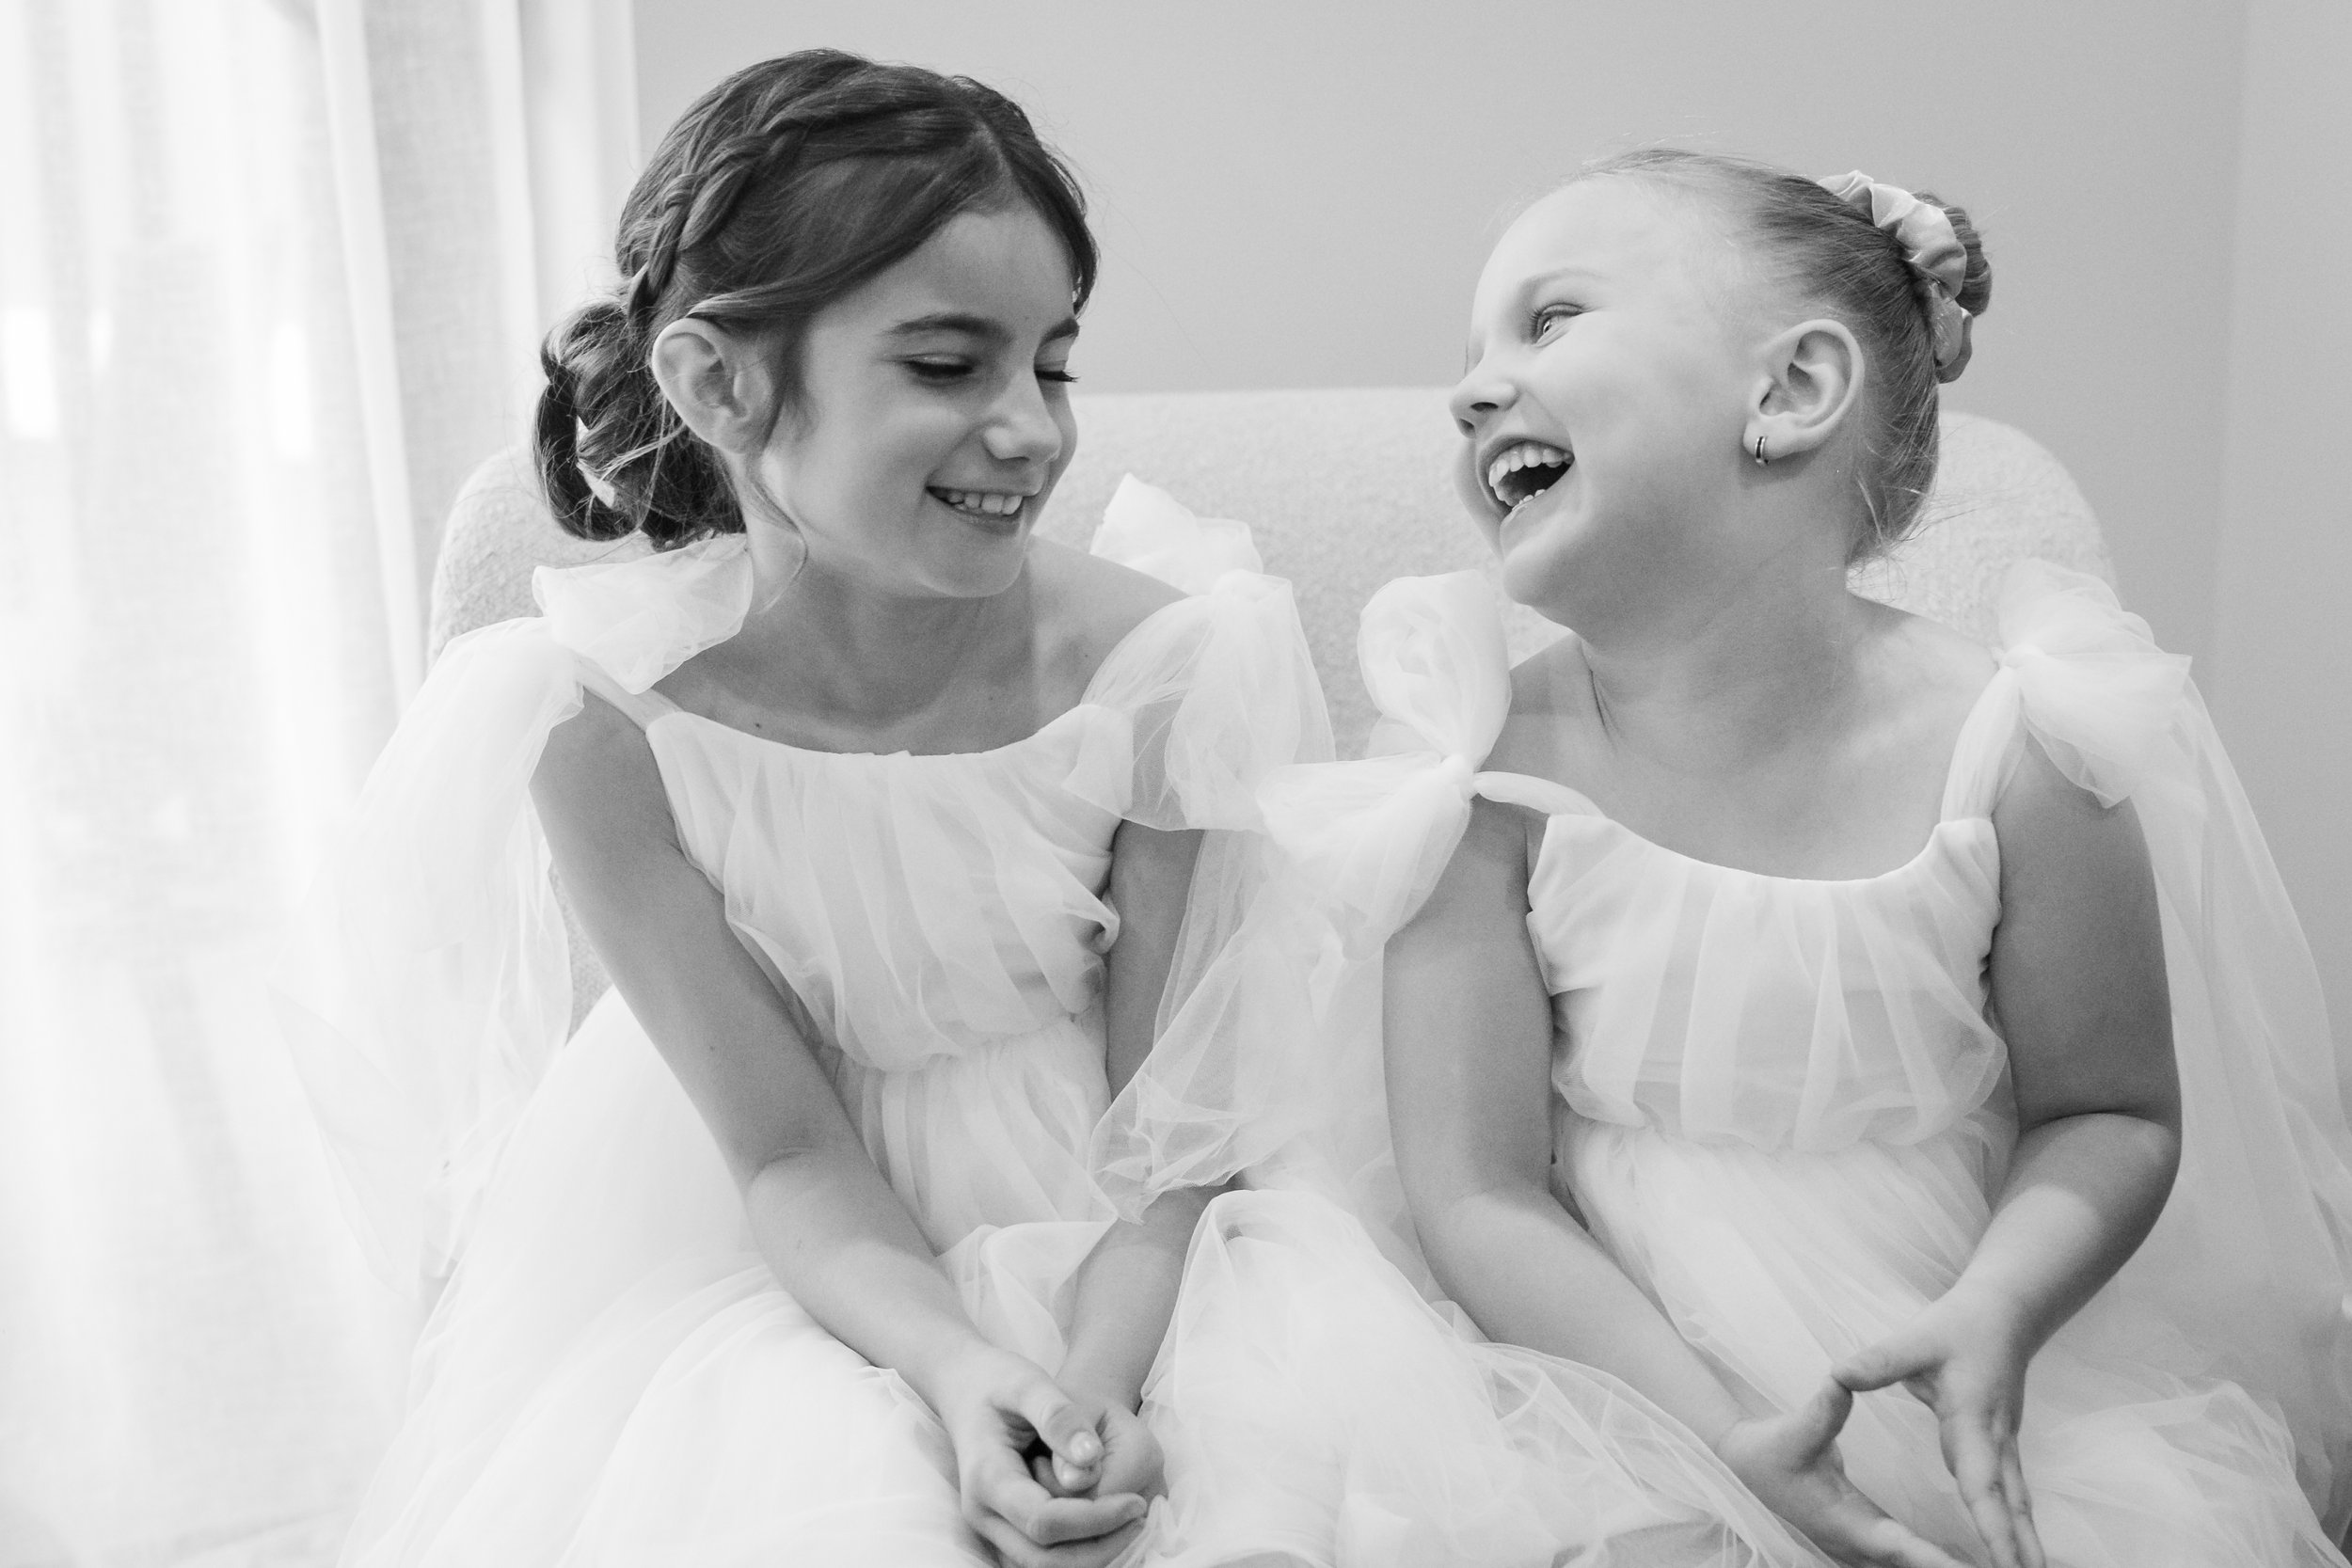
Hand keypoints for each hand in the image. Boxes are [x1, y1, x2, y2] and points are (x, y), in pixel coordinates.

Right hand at [936, 1351, 1150, 1567]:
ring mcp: (991, 1527)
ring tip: (1130, 1519)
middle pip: (1045, 1559)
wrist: (966, 1388)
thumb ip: (1059, 1416)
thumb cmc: (998, 1381)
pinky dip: (1081, 1549)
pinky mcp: (1005, 1530)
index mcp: (986, 1477)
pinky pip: (1046, 1557)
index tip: (1137, 1501)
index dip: (1096, 1518)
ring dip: (1093, 1553)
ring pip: (1046, 1565)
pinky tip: (1109, 1521)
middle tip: (1140, 1514)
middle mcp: (983, 1513)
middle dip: (1100, 1545)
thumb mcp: (1028, 1382)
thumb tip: (1091, 1457)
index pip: (1045, 1521)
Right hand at [1715, 1379, 1975, 1567]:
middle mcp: (1858, 1546)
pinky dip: (1937, 1564)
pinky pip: (1908, 1562)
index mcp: (1847, 1523)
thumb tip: (1842, 1380)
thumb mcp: (1795, 1430)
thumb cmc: (1770, 1451)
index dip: (1939, 1561)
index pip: (1902, 1549)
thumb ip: (1822, 1410)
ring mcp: (1860, 1551)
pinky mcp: (1865, 1544)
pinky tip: (1964, 1563)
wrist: (1744, 1468)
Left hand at [1836, 1294, 2043, 1567]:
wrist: (2005, 1312)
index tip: (2005, 1565)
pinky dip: (2015, 1524)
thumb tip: (1838, 1374)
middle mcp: (1996, 1441)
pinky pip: (2012, 1494)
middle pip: (2010, 1507)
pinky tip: (2016, 1548)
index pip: (1982, 1486)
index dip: (1993, 1529)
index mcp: (1974, 1421)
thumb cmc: (1959, 1327)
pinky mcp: (2002, 1444)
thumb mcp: (1915, 1339)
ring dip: (2023, 1543)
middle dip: (2019, 1551)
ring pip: (2017, 1503)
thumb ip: (1879, 1362)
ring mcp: (2003, 1445)